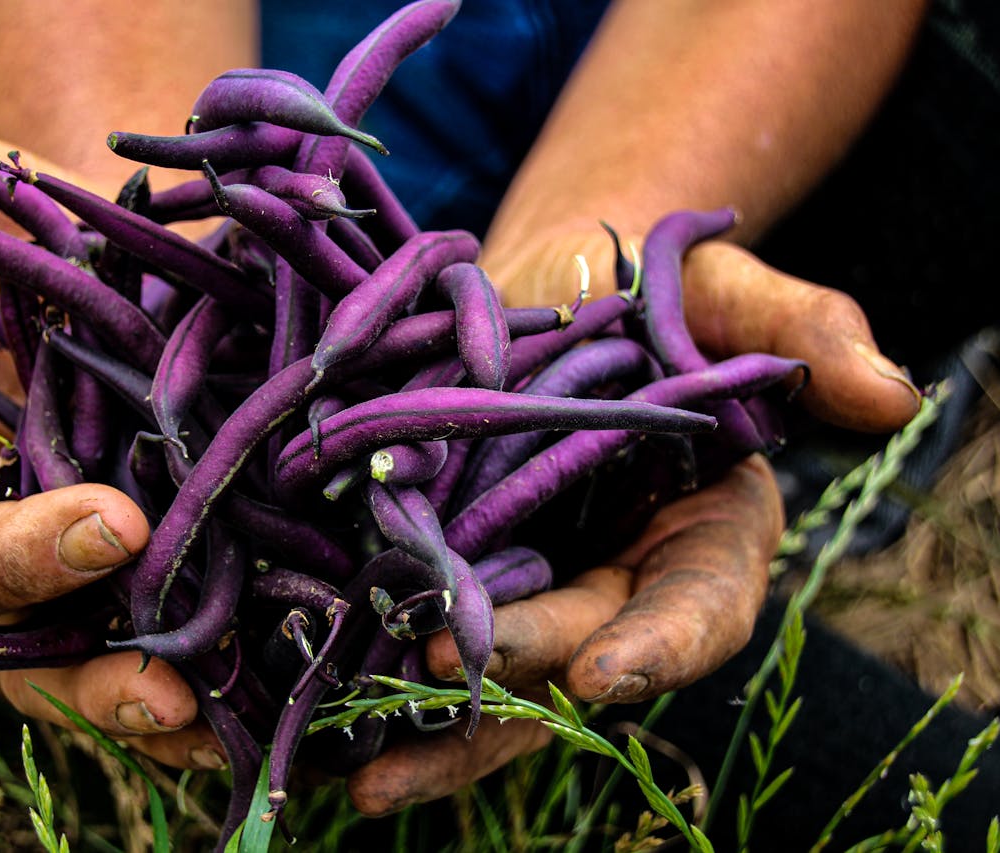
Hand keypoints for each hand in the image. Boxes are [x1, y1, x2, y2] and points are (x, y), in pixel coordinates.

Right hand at [0, 137, 228, 768]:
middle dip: (36, 578)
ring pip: (63, 661)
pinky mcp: (138, 605)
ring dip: (117, 692)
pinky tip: (242, 722)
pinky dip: (194, 702)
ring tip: (182, 710)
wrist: (121, 328)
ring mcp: (54, 588)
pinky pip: (152, 664)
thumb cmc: (30, 278)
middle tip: (109, 545)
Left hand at [345, 222, 921, 814]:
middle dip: (513, 668)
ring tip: (361, 773)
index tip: (604, 673)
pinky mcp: (451, 563)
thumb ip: (805, 334)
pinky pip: (417, 629)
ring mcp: (528, 580)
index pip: (698, 607)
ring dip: (432, 726)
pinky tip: (319, 709)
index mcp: (700, 535)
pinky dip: (372, 669)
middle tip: (443, 674)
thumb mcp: (729, 292)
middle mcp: (615, 581)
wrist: (553, 281)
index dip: (660, 645)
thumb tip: (894, 396)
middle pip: (573, 650)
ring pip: (490, 674)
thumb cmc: (657, 288)